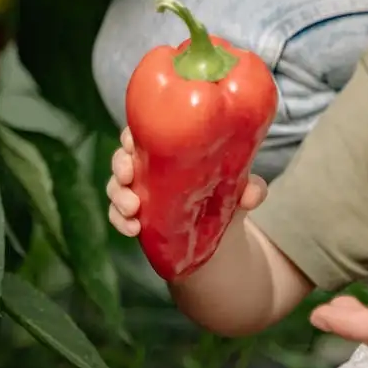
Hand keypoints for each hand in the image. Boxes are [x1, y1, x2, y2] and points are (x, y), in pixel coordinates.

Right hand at [106, 127, 266, 235]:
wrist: (220, 236)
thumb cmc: (226, 194)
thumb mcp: (241, 189)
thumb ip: (250, 188)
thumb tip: (252, 194)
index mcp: (169, 147)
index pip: (143, 131)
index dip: (133, 134)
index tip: (134, 142)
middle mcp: (149, 166)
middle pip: (122, 156)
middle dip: (120, 165)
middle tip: (129, 176)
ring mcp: (139, 192)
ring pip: (116, 186)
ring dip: (118, 196)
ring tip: (133, 209)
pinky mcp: (135, 216)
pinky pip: (117, 215)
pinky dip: (120, 221)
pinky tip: (132, 228)